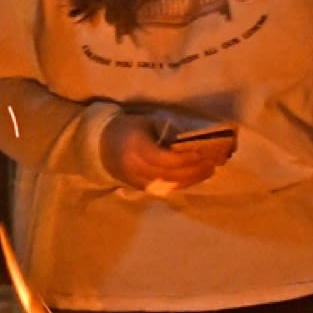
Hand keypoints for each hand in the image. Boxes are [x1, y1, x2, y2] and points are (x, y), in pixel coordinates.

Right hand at [101, 111, 235, 192]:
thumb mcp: (145, 123)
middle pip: (171, 174)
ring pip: (169, 184)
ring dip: (192, 179)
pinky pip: (165, 189)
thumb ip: (167, 131)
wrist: (100, 146)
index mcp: (136, 148)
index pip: (166, 159)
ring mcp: (138, 181)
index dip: (187, 159)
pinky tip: (194, 178)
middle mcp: (137, 168)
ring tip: (209, 170)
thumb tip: (194, 137)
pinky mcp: (140, 188)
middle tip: (213, 163)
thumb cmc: (126, 128)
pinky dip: (182, 184)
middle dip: (195, 170)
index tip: (204, 152)